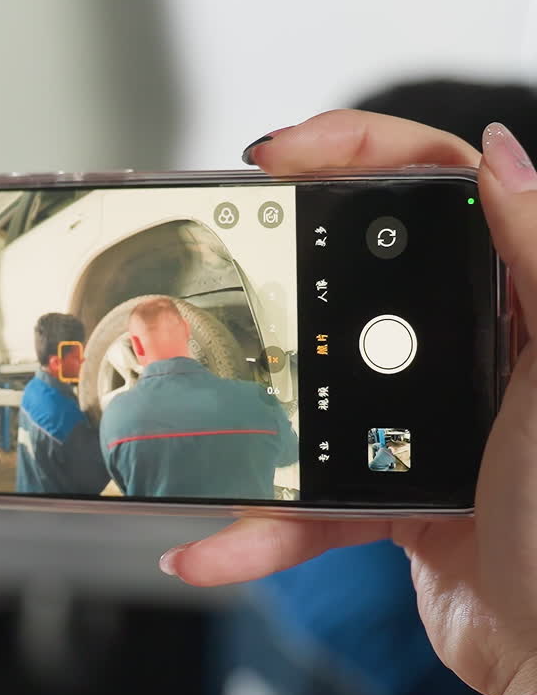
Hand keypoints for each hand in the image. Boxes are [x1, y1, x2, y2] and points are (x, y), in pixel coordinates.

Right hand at [161, 110, 536, 694]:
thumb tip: (500, 156)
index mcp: (513, 304)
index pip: (439, 188)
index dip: (359, 150)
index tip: (282, 157)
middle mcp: (465, 353)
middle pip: (356, 278)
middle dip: (281, 267)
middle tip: (222, 255)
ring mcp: (419, 425)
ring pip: (315, 396)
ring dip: (248, 419)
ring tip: (190, 408)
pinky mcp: (388, 495)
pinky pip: (307, 500)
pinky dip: (260, 530)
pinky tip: (215, 544)